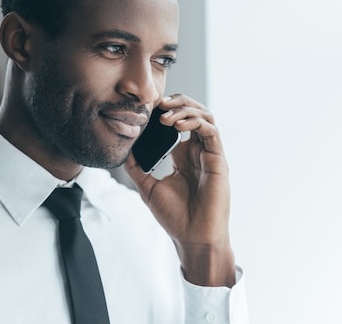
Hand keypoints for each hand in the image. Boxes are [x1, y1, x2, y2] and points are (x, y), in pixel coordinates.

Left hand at [124, 94, 235, 286]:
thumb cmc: (174, 217)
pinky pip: (211, 131)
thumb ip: (136, 167)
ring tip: (166, 115)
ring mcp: (209, 155)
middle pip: (194, 113)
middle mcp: (197, 152)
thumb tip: (123, 149)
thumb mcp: (147, 187)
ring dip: (185, 109)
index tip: (147, 108)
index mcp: (183, 156)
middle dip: (177, 102)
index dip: (165, 111)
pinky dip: (195, 122)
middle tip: (158, 103)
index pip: (178, 122)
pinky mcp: (219, 160)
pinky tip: (177, 126)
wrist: (192, 238)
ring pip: (205, 117)